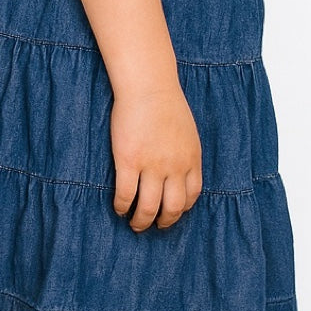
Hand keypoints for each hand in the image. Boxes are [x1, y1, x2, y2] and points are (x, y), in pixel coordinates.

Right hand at [109, 84, 203, 231]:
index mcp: (191, 159)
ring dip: (141, 221)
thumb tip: (179, 170)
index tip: (172, 212)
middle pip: (172, 208)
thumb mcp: (187, 130)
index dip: (182, 209)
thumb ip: (185, 152)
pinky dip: (122, 206)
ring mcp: (151, 165)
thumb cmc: (166, 102)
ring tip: (135, 223)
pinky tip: (119, 208)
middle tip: (154, 225)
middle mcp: (174, 167)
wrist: (148, 84)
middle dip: (164, 222)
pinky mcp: (128, 161)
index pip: (192, 195)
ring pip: (148, 208)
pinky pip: (125, 195)